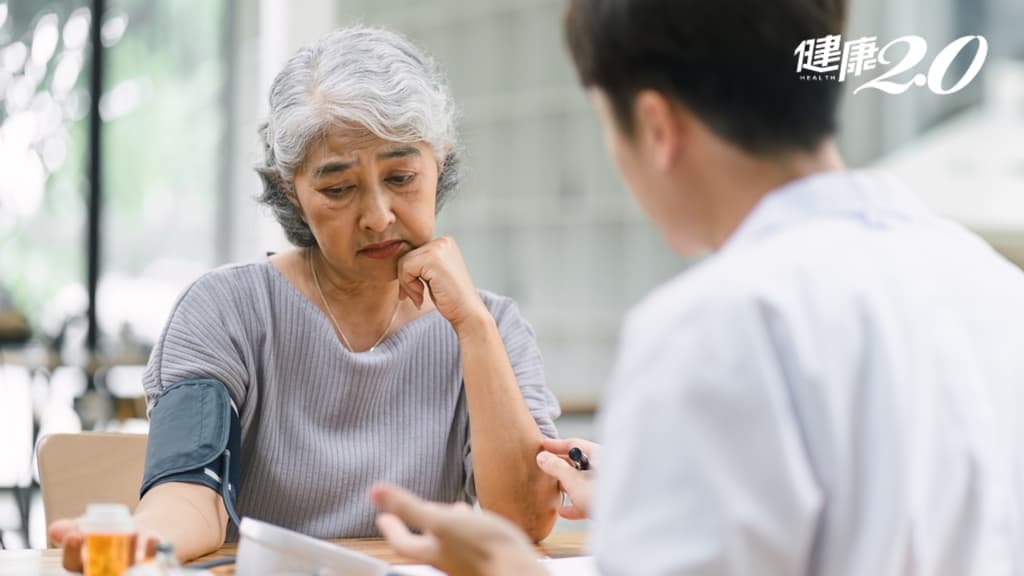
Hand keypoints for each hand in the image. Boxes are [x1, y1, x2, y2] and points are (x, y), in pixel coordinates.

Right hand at [48, 517, 160, 571]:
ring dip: (131, 551)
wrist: (136, 536)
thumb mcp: (87, 528)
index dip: (72, 551)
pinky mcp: (150, 566)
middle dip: (102, 556)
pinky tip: (153, 539)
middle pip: (100, 571)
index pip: (71, 564)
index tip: (75, 535)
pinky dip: (152, 551)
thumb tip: (56, 530)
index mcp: (84, 567)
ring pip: (128, 568)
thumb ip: (71, 529)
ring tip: (133, 532)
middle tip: (104, 538)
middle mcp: (106, 573)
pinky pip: (152, 562)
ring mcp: (128, 571)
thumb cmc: (105, 536)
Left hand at [370, 483, 544, 575]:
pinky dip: (469, 527)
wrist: (518, 571)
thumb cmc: (482, 549)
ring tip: (449, 509)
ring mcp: (468, 561)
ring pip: (451, 541)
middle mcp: (448, 560)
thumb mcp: (440, 521)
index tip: (382, 517)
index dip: (391, 528)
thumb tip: (374, 491)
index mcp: (432, 551)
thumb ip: (408, 506)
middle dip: (417, 526)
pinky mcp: (487, 559)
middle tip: (410, 513)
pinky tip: (479, 520)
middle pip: (426, 544)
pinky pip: (472, 541)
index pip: (402, 542)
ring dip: (445, 525)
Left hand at [397, 236, 487, 330]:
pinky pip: (406, 268)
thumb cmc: (449, 298)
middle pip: (406, 255)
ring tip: (420, 296)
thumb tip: (390, 256)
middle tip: (417, 296)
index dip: (409, 274)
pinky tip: (421, 296)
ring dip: (407, 284)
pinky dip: (408, 285)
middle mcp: (443, 241)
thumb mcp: (433, 275)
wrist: (467, 313)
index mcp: (445, 243)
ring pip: (404, 262)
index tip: (415, 291)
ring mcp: (439, 248)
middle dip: (406, 279)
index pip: (413, 253)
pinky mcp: (433, 259)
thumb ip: (419, 264)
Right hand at [536, 438, 600, 519]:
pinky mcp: (607, 503)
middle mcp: (605, 467)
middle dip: (560, 467)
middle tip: (544, 468)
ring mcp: (606, 486)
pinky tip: (563, 511)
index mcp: (599, 455)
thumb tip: (542, 457)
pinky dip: (575, 503)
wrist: (625, 520)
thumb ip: (556, 468)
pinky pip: (588, 500)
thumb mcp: (573, 480)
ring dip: (567, 486)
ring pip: (583, 482)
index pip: (574, 445)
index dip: (556, 445)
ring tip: (552, 489)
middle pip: (578, 464)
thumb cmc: (601, 495)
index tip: (542, 445)